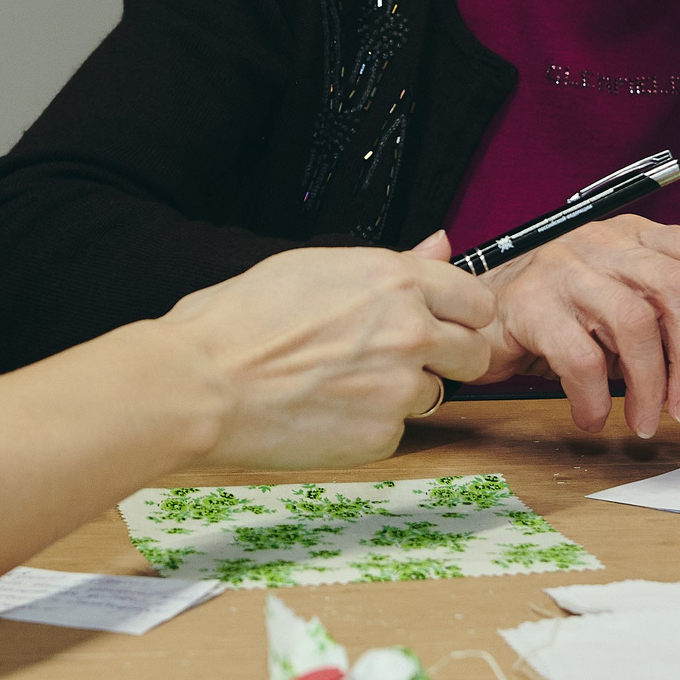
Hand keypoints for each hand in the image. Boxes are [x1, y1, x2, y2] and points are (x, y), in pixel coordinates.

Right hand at [158, 232, 494, 470]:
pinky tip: (327, 411)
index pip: (476, 300)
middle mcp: (410, 331)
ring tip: (345, 384)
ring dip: (403, 393)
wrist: (202, 385)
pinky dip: (370, 425)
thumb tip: (440, 245)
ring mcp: (399, 387)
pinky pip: (396, 430)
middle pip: (474, 354)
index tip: (445, 323)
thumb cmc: (239, 322)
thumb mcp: (314, 266)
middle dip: (447, 358)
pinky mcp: (382, 435)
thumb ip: (392, 262)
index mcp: (394, 280)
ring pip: (434, 394)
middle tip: (401, 360)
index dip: (460, 315)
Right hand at [470, 216, 679, 440]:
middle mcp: (606, 243)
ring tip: (645, 420)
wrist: (476, 319)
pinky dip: (594, 398)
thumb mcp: (631, 331)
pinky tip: (592, 416)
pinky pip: (579, 356)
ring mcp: (565, 268)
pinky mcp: (530, 304)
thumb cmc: (563, 322)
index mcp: (639, 239)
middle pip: (676, 287)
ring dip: (649, 384)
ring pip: (633, 321)